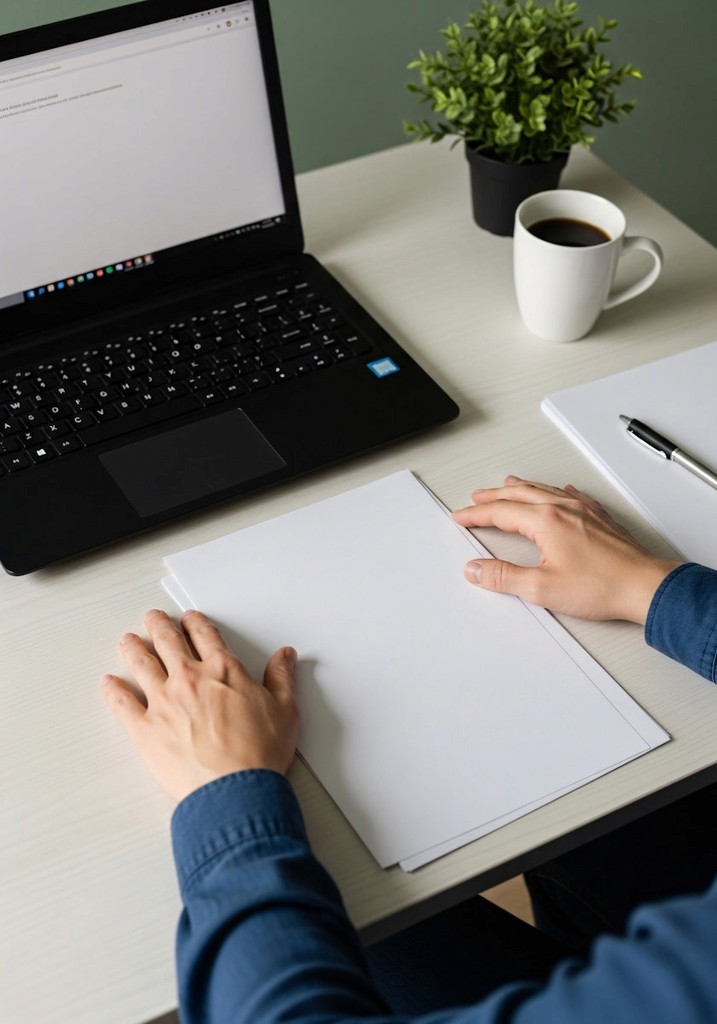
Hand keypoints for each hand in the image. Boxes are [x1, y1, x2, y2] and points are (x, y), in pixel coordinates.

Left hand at [101, 609, 298, 802]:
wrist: (234, 791)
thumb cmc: (258, 755)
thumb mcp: (284, 710)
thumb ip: (281, 678)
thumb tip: (284, 657)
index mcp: (223, 670)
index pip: (205, 635)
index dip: (195, 623)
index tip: (189, 619)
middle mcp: (189, 679)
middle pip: (168, 641)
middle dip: (159, 626)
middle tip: (153, 618)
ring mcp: (163, 702)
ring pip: (142, 663)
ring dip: (133, 647)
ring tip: (128, 640)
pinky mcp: (144, 729)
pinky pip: (122, 703)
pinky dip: (113, 690)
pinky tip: (109, 682)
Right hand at [452, 476, 680, 623]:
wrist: (645, 586)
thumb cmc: (602, 587)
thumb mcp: (541, 588)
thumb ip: (503, 577)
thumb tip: (476, 569)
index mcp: (545, 521)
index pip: (500, 513)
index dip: (476, 515)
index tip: (461, 517)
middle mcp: (564, 509)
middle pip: (519, 494)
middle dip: (493, 496)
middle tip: (477, 497)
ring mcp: (584, 511)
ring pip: (544, 490)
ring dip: (521, 488)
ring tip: (508, 484)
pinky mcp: (600, 519)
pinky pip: (573, 495)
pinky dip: (557, 491)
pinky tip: (561, 491)